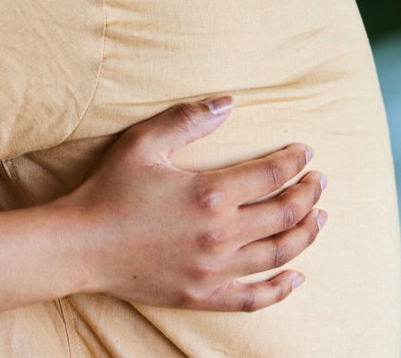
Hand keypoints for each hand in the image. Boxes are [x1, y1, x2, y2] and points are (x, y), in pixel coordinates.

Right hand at [55, 99, 325, 312]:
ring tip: (319, 218)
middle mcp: (220, 234)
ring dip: (306, 234)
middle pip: (284, 213)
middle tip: (319, 181)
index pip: (271, 175)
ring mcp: (214, 269)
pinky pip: (254, 298)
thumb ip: (188, 119)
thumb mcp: (144, 143)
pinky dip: (281, 289)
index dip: (294, 161)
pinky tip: (296, 277)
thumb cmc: (109, 189)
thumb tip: (228, 102)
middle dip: (309, 194)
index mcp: (210, 193)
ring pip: (278, 253)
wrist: (80, 245)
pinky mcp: (202, 295)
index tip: (307, 152)